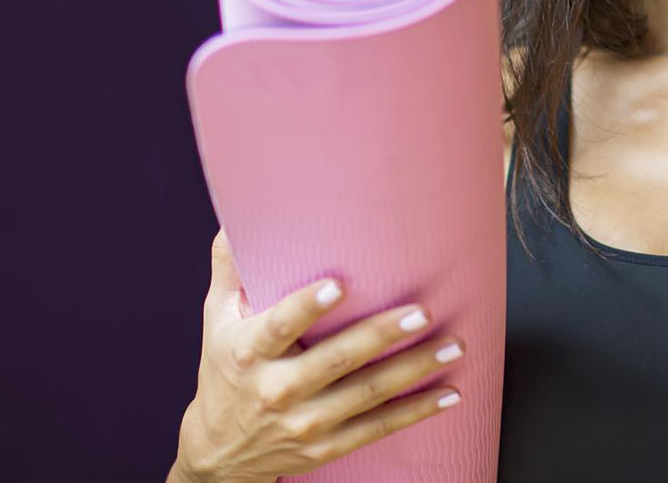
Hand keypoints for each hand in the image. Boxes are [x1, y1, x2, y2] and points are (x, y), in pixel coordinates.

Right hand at [168, 228, 464, 482]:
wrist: (221, 451)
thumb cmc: (225, 370)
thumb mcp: (215, 318)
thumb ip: (230, 267)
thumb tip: (237, 216)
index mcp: (249, 352)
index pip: (280, 326)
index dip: (307, 307)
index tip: (339, 285)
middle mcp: (278, 390)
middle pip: (337, 360)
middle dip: (382, 336)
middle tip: (423, 311)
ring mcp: (305, 422)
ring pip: (368, 394)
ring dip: (414, 369)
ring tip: (453, 345)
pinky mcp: (327, 446)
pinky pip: (378, 428)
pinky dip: (416, 412)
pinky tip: (449, 393)